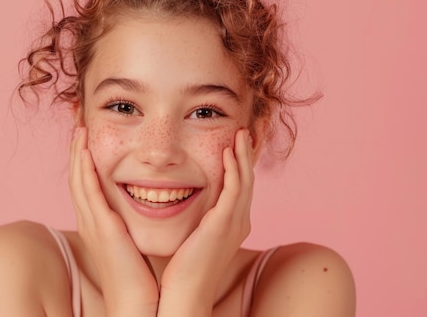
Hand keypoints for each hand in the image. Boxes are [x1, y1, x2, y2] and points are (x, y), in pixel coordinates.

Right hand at [69, 127, 158, 316]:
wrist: (137, 301)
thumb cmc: (141, 274)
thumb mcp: (134, 239)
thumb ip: (134, 220)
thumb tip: (151, 203)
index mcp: (99, 221)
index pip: (87, 181)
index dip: (85, 157)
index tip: (89, 133)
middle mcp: (91, 220)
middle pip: (77, 175)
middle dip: (77, 148)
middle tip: (79, 121)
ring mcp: (92, 223)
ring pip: (78, 179)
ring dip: (78, 152)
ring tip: (80, 127)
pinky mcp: (100, 228)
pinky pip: (88, 193)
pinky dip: (85, 170)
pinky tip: (86, 151)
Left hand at [158, 129, 254, 314]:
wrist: (183, 293)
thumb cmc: (181, 269)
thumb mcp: (193, 237)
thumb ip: (194, 218)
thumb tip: (178, 201)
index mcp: (232, 224)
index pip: (240, 188)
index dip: (239, 165)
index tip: (234, 144)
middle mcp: (239, 222)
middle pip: (248, 180)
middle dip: (246, 155)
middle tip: (243, 133)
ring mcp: (235, 223)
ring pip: (245, 181)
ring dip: (242, 155)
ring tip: (240, 134)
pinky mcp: (225, 224)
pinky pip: (235, 189)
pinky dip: (234, 169)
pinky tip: (228, 152)